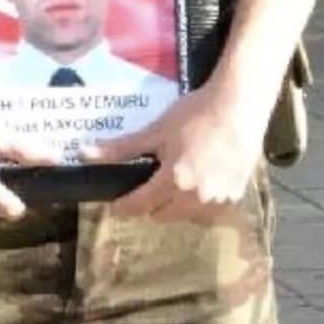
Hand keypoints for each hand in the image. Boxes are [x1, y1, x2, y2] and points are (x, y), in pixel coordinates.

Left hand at [83, 80, 267, 221]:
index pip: (140, 205)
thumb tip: (84, 154)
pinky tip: (198, 187)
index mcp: (173, 181)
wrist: (240, 106)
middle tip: (148, 186)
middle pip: (162, 216)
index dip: (124, 206)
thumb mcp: (156, 130)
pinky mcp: (236, 196)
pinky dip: (200, 205)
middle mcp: (196, 198)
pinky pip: (210, 213)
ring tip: (174, 186)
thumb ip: (121, 148)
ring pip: (187, 217)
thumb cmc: (196, 114)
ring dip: (176, 207)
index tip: (116, 204)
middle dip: (151, 205)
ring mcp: (219, 200)